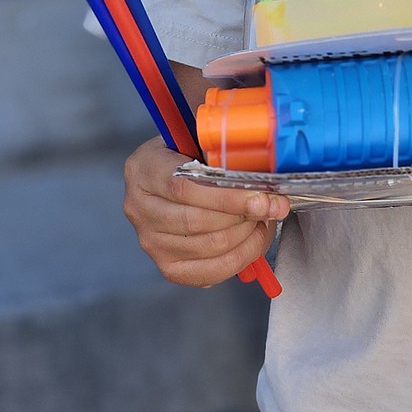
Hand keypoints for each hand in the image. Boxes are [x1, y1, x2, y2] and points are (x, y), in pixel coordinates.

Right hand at [123, 137, 289, 286]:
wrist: (170, 177)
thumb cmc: (190, 155)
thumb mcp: (198, 139)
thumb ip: (223, 151)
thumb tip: (265, 173)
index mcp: (144, 168)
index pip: (185, 187)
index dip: (229, 195)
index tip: (263, 196)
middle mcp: (139, 207)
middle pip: (198, 221)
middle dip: (244, 216)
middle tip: (271, 206)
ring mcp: (150, 241)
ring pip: (209, 247)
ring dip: (247, 236)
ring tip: (262, 219)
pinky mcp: (167, 266)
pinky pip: (210, 272)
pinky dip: (240, 258)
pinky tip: (252, 240)